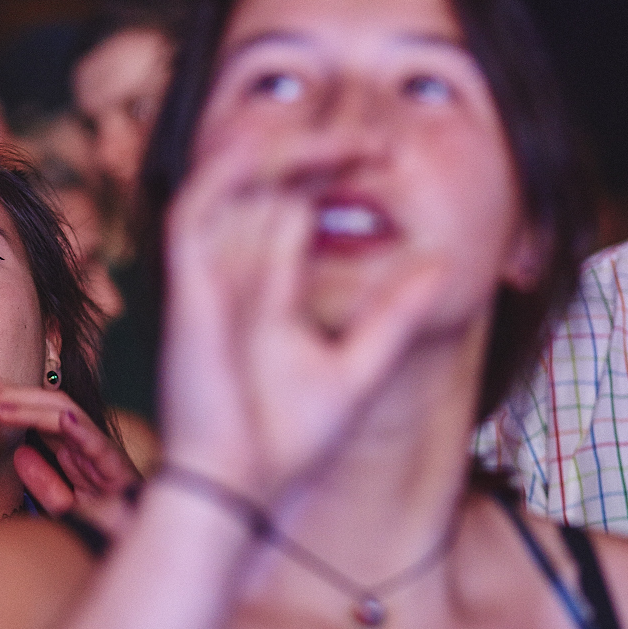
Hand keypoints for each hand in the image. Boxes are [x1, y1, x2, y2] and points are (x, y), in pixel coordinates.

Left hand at [0, 374, 140, 536]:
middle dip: (17, 395)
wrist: (137, 544)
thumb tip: (20, 453)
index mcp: (72, 450)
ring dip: (34, 408)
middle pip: (50, 408)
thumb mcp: (63, 505)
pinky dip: (82, 432)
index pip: (40, 416)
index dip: (12, 402)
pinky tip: (62, 421)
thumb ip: (43, 481)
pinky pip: (99, 446)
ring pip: (68, 418)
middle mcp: (86, 444)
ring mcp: (102, 454)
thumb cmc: (104, 526)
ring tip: (2, 406)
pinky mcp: (118, 470)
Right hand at [160, 140, 446, 504]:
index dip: (334, 176)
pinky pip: (192, 210)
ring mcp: (207, 279)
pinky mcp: (185, 287)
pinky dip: (220, 171)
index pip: (294, 210)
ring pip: (229, 188)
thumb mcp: (360, 368)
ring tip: (336, 140)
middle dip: (317, 155)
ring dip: (278, 154)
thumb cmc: (286, 444)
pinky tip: (265, 147)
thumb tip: (443, 266)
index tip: (385, 158)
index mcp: (268, 295)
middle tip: (375, 144)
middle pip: (267, 189)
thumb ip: (394, 316)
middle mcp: (235, 278)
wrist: (239, 487)